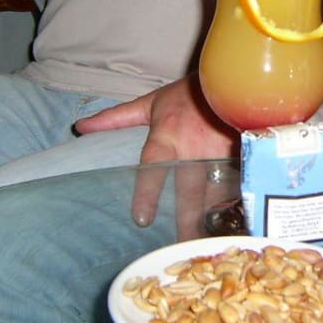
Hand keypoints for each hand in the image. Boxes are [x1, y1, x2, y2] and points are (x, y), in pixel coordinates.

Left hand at [74, 75, 238, 230]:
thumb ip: (116, 118)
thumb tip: (80, 127)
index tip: (142, 219)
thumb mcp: (150, 103)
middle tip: (181, 245)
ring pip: (217, 189)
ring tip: (208, 242)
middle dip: (187, 217)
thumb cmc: (186, 94)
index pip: (154, 164)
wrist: (230, 76)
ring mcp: (221, 150)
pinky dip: (234, 199)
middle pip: (190, 187)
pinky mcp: (242, 153)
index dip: (148, 191)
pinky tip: (233, 219)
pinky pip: (237, 181)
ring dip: (213, 214)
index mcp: (168, 134)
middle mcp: (194, 146)